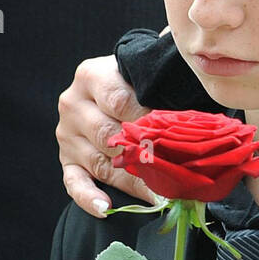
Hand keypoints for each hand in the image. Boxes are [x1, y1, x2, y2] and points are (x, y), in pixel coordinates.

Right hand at [56, 48, 168, 218]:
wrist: (111, 92)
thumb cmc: (137, 82)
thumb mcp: (144, 68)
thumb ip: (162, 63)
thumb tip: (192, 51)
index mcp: (92, 76)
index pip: (120, 102)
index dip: (147, 121)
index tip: (172, 137)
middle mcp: (72, 104)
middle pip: (109, 136)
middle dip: (143, 156)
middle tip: (173, 173)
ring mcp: (66, 135)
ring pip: (101, 162)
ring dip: (132, 182)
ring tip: (160, 196)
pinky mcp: (66, 160)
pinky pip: (74, 182)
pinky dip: (89, 197)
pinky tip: (106, 208)